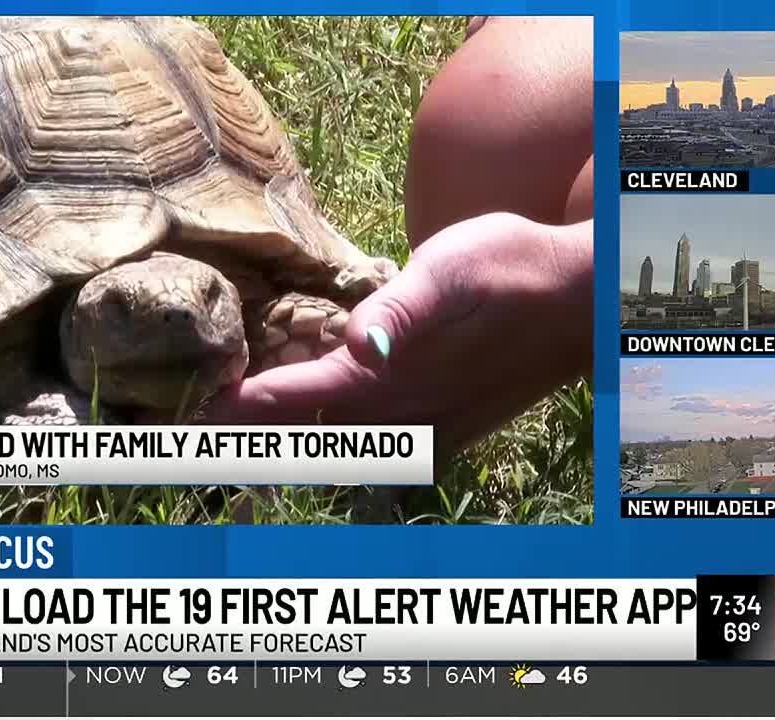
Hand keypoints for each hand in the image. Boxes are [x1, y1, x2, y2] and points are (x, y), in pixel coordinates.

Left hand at [205, 212, 592, 459]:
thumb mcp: (452, 270)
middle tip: (195, 435)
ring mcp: (423, 436)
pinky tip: (308, 431)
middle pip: (306, 442)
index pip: (295, 405)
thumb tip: (359, 346)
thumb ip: (400, 311)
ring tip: (235, 440)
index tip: (194, 416)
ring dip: (285, 449)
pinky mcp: (440, 435)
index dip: (241, 411)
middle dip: (249, 441)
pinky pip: (368, 450)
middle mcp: (402, 422)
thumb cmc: (512, 270)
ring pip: (335, 454)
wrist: (581, 304)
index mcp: (391, 381)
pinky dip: (329, 444)